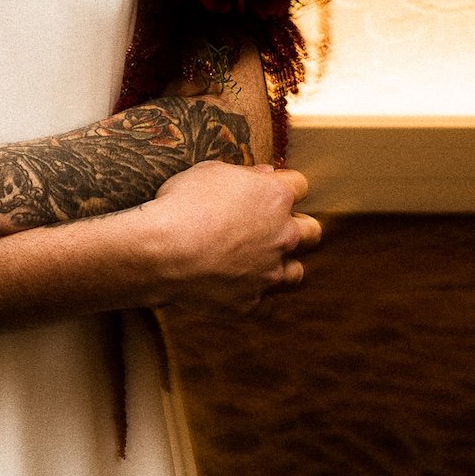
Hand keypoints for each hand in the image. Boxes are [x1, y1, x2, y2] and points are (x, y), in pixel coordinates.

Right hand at [141, 160, 320, 312]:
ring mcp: (269, 272)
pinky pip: (263, 303)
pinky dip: (252, 294)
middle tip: (272, 227)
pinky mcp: (251, 302)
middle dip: (297, 228)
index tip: (267, 190)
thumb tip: (265, 175)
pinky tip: (234, 285)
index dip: (284, 187)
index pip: (300, 186)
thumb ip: (245, 174)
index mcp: (275, 198)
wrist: (162, 252)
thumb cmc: (182, 204)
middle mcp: (282, 235)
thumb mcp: (209, 172)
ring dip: (281, 266)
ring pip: (295, 273)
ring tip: (257, 262)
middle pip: (312, 232)